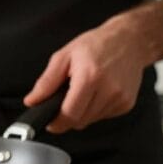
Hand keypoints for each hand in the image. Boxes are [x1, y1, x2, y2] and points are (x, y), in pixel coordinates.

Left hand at [23, 13, 155, 133]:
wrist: (130, 40)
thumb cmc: (97, 44)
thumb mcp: (65, 56)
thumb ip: (46, 82)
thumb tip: (32, 101)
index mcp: (90, 77)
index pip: (70, 114)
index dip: (56, 123)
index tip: (50, 122)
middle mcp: (108, 90)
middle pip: (80, 122)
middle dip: (68, 117)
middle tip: (65, 101)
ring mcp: (120, 99)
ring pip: (91, 121)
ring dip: (82, 113)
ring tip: (84, 92)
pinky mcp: (127, 104)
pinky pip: (103, 117)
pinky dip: (95, 110)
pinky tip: (97, 93)